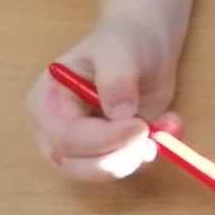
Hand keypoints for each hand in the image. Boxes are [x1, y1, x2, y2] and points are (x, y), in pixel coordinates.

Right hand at [26, 15, 182, 181]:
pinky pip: (123, 166)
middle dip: (115, 159)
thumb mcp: (119, 48)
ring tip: (162, 128)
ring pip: (98, 173)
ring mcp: (81, 145)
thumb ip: (116, 78)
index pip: (65, 137)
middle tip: (151, 140)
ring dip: (133, 160)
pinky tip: (167, 125)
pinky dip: (147, 155)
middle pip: (75, 165)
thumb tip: (120, 114)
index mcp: (46, 102)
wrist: (145, 44)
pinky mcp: (107, 152)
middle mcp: (56, 130)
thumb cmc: (124, 41)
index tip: (140, 128)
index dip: (102, 140)